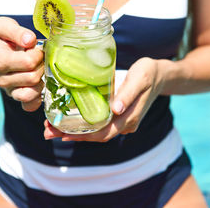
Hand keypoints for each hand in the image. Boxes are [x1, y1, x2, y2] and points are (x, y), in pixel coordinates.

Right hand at [0, 17, 43, 111]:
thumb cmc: (4, 38)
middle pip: (33, 78)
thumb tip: (30, 40)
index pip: (28, 62)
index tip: (36, 47)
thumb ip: (16, 31)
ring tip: (38, 69)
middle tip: (40, 58)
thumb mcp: (4, 26)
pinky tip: (39, 84)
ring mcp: (8, 91)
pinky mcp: (15, 99)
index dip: (38, 53)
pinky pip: (29, 106)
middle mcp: (1, 79)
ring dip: (41, 80)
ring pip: (31, 93)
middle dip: (41, 66)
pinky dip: (37, 97)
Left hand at [44, 57, 164, 141]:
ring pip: (95, 132)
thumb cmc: (149, 73)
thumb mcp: (140, 79)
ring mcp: (121, 121)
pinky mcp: (117, 115)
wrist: (162, 75)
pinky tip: (68, 120)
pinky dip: (82, 125)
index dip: (81, 136)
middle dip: (70, 135)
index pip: (101, 133)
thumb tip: (115, 110)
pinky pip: (98, 124)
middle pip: (95, 135)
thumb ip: (128, 94)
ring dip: (74, 132)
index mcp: (128, 118)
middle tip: (47, 131)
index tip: (60, 133)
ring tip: (51, 127)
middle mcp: (124, 124)